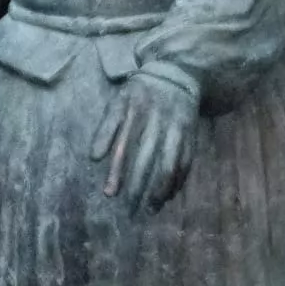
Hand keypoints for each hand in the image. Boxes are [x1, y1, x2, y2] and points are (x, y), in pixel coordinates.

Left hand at [91, 69, 198, 214]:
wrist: (177, 74)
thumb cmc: (140, 93)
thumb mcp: (119, 102)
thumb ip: (106, 129)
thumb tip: (93, 158)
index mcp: (136, 112)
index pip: (124, 147)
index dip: (116, 172)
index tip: (110, 194)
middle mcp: (158, 122)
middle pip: (148, 160)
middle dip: (138, 188)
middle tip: (130, 211)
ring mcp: (177, 129)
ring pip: (170, 165)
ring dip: (161, 190)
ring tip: (151, 209)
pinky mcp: (191, 136)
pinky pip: (186, 163)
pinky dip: (178, 181)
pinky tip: (169, 196)